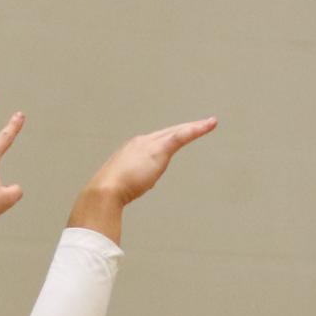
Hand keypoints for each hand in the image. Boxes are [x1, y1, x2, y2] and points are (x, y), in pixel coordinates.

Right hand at [80, 118, 216, 205]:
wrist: (106, 190)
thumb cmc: (110, 192)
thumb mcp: (121, 184)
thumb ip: (130, 182)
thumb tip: (134, 188)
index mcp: (132, 149)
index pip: (154, 141)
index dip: (168, 137)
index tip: (177, 137)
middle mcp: (142, 142)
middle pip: (168, 132)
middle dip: (184, 128)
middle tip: (199, 125)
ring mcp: (150, 144)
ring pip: (178, 131)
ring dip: (195, 126)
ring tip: (210, 123)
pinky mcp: (160, 150)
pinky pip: (182, 136)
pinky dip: (196, 130)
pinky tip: (209, 125)